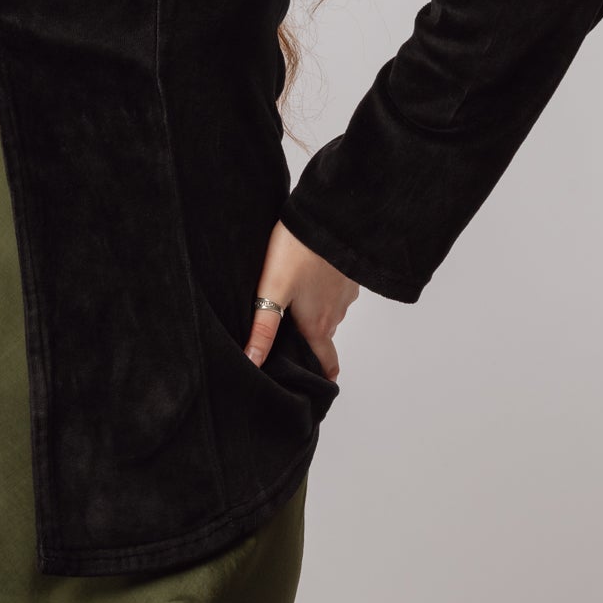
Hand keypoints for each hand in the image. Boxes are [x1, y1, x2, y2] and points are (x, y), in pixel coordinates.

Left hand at [244, 220, 359, 381]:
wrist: (328, 216)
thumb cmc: (297, 251)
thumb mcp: (272, 290)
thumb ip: (263, 328)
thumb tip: (253, 362)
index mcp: (317, 324)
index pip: (326, 362)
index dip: (321, 376)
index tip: (317, 386)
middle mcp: (336, 313)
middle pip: (323, 336)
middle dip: (310, 342)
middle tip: (291, 342)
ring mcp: (346, 294)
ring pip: (330, 312)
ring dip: (316, 314)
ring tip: (295, 307)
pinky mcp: (349, 275)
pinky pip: (336, 292)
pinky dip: (324, 292)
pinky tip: (308, 279)